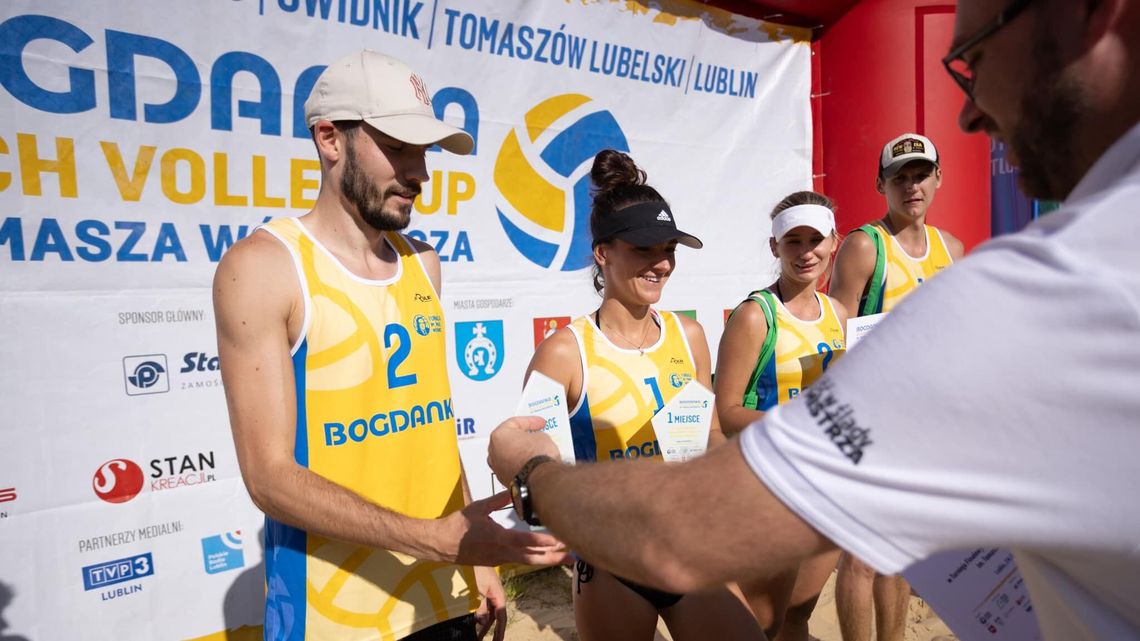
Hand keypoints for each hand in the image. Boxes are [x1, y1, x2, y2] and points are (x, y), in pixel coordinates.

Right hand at [443, 491, 569, 566]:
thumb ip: (498, 499)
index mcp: (496, 537)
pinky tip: (546, 557)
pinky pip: (519, 561)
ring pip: (527, 562)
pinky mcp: (497, 561)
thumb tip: (516, 488)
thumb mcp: (478, 507)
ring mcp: (500, 559)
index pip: (523, 541)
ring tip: (566, 558)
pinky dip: (535, 559)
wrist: (440, 545)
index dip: (542, 541)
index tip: (559, 540)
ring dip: (547, 560)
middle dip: (553, 557)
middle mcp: (501, 551)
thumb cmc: (458, 525)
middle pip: (531, 558)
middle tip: (573, 556)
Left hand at [473, 566, 505, 640]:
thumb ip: (481, 606)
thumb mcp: (479, 589)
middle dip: (491, 630)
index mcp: (498, 596)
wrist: (475, 553)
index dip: (500, 630)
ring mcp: (490, 593)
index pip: (501, 617)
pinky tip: (474, 620)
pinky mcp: (483, 590)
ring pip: (489, 612)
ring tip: (478, 635)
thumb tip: (484, 622)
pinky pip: (484, 606)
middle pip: (495, 617)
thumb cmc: (477, 570)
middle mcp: (496, 595)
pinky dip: (480, 614)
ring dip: (484, 624)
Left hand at [487, 416, 559, 482]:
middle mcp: (494, 452)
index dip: (530, 421)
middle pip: (508, 440)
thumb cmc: (536, 456)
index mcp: (499, 436)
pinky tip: (530, 463)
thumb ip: (534, 435)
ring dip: (519, 452)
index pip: (515, 423)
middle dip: (521, 437)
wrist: (539, 478)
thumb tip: (535, 440)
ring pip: (508, 455)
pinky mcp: (505, 479)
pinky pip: (512, 467)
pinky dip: (519, 464)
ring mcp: (498, 467)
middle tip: (533, 435)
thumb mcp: (541, 436)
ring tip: (533, 450)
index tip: (539, 423)